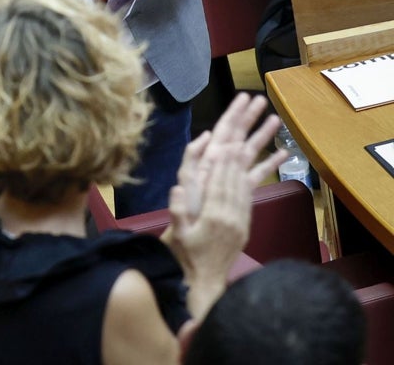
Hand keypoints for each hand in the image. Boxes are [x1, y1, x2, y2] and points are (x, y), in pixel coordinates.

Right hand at [167, 153, 250, 320]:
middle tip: (239, 140)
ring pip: (243, 191)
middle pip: (234, 183)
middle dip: (236, 160)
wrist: (206, 282)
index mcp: (213, 218)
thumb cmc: (187, 257)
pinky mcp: (245, 229)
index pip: (219, 184)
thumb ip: (177, 212)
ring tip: (246, 151)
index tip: (225, 145)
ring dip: (244, 170)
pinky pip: (247, 202)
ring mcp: (240, 224)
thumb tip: (176, 187)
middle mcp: (230, 218)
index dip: (223, 164)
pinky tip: (247, 176)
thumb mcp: (178, 236)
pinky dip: (247, 185)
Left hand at [178, 94, 286, 210]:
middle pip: (237, 134)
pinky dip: (270, 163)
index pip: (223, 129)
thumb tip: (208, 134)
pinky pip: (257, 173)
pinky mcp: (241, 191)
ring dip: (262, 135)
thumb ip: (193, 156)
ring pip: (250, 151)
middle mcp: (221, 163)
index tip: (245, 96)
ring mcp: (232, 176)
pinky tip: (284, 155)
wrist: (193, 236)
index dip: (234, 113)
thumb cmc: (187, 208)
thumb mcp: (186, 181)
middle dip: (249, 117)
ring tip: (276, 120)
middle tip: (262, 100)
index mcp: (209, 158)